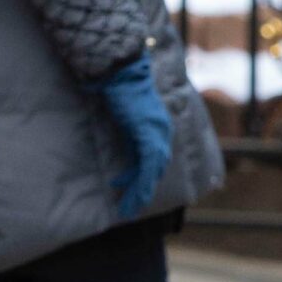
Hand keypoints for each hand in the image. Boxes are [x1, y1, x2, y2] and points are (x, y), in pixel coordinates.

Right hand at [94, 54, 173, 220]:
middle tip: (130, 208)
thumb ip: (128, 133)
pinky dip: (140, 180)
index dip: (140, 177)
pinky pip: (147, 164)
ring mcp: (157, 133)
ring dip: (140, 191)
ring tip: (128, 208)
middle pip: (156, 168)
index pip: (153, 160)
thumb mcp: (125, 116)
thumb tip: (122, 143)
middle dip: (142, 190)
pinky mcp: (148, 134)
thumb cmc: (119, 89)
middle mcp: (162, 132)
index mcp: (158, 127)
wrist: (120, 72)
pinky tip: (131, 192)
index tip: (127, 188)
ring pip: (152, 171)